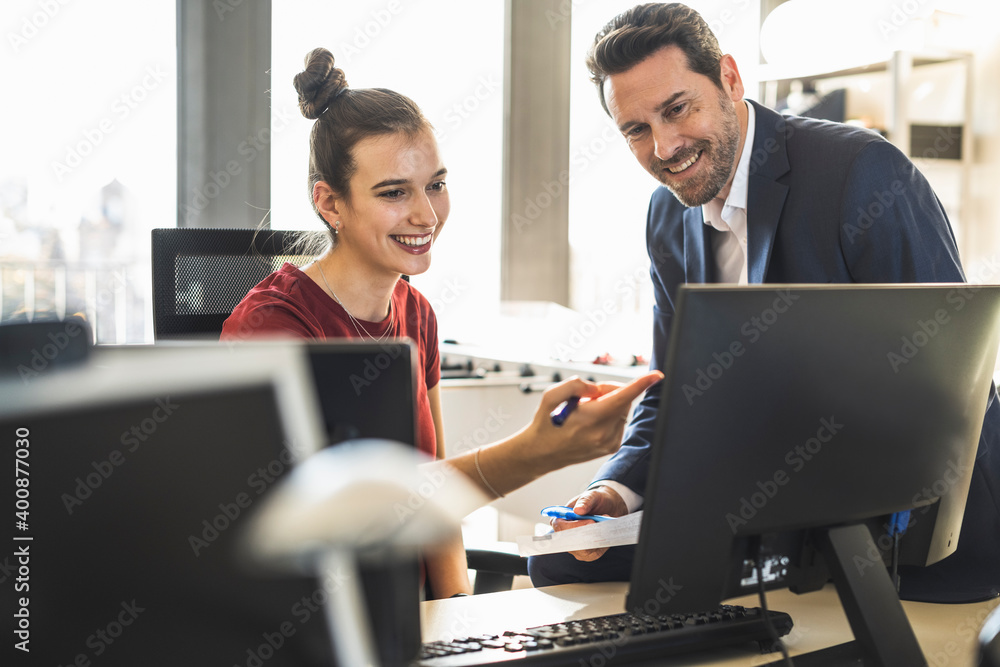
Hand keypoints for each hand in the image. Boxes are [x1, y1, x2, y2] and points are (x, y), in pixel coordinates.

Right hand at [530, 370, 662, 467]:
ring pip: (621, 410)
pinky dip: (608, 415)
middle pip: (621, 399)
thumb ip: (575, 385)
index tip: (657, 376)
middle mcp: (603, 433)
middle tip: (586, 395)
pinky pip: (618, 421)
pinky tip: (589, 422)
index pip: (622, 397)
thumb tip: (596, 388)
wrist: (542, 453)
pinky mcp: (611, 446)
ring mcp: (609, 442)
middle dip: (609, 391)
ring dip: (608, 404)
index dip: (641, 384)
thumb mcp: (550, 396)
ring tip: (584, 412)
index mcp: (590, 418)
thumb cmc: (546, 423)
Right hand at [551, 486, 627, 561]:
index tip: (590, 522)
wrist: (607, 508)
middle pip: (571, 543)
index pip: (559, 527)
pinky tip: (605, 533)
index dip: (574, 527)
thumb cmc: (595, 502)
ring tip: (603, 524)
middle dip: (588, 535)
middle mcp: (565, 535)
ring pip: (583, 551)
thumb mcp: (591, 496)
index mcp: (561, 519)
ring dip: (596, 538)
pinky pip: (593, 554)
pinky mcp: (587, 553)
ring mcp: (575, 546)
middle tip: (600, 523)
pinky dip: (601, 544)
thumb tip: (577, 510)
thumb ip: (585, 501)